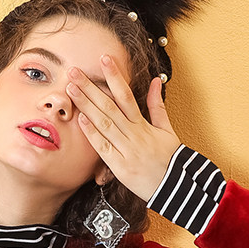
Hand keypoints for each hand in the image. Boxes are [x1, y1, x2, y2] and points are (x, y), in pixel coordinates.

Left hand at [65, 55, 180, 200]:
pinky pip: (104, 148)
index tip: (103, 59)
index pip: (126, 95)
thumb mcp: (167, 130)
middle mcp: (134, 134)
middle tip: (73, 71)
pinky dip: (93, 134)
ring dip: (86, 105)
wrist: (177, 188)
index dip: (114, 76)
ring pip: (104, 123)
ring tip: (71, 89)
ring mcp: (127, 150)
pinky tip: (81, 119)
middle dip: (90, 87)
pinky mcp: (120, 167)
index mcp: (143, 125)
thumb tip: (155, 80)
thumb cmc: (170, 159)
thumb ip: (158, 105)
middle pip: (109, 106)